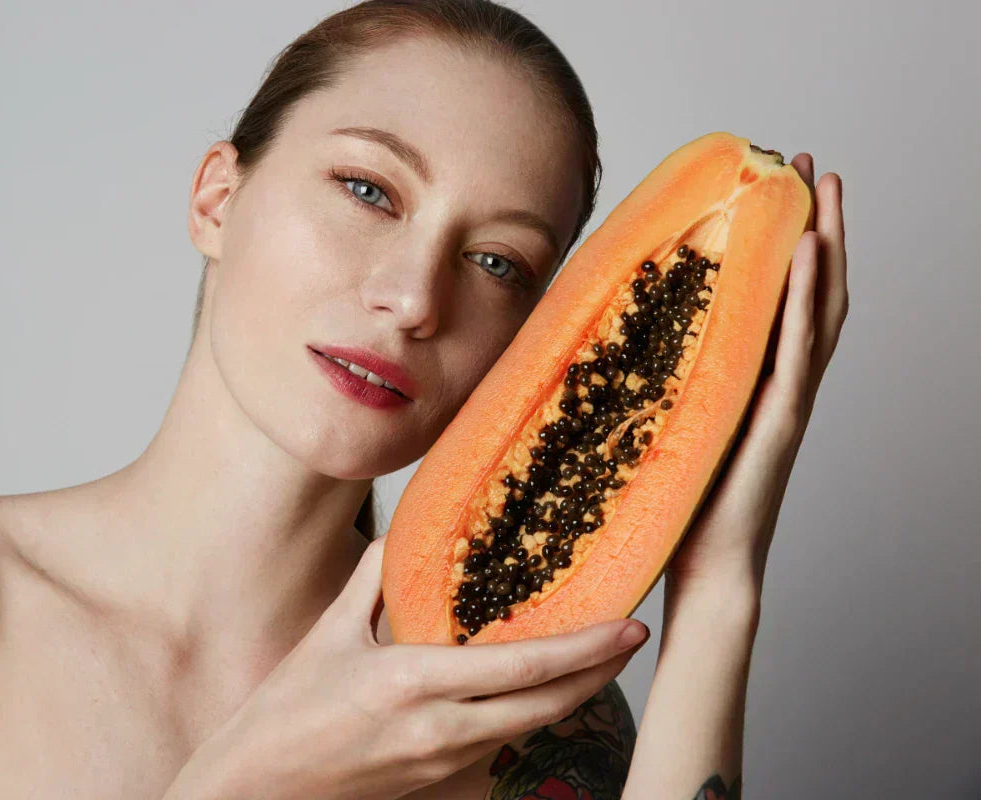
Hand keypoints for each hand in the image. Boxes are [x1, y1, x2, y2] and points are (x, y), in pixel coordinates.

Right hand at [173, 534, 650, 799]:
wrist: (255, 789)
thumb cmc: (283, 711)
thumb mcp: (328, 633)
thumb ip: (374, 580)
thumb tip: (404, 534)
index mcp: (413, 682)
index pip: (523, 667)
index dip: (585, 648)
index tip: (628, 624)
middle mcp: (439, 730)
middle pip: (547, 707)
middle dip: (598, 673)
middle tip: (630, 637)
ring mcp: (442, 764)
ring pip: (529, 730)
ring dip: (568, 696)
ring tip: (593, 658)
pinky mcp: (437, 784)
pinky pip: (498, 747)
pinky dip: (527, 717)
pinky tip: (534, 693)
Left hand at [664, 153, 847, 596]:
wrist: (704, 567)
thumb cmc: (679, 501)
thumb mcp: (660, 421)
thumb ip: (653, 378)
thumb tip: (603, 336)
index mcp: (753, 379)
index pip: (779, 298)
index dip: (785, 242)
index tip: (776, 189)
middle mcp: (779, 382)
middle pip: (810, 290)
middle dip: (816, 224)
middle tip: (810, 166)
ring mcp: (787, 398)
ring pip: (820, 308)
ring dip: (825, 244)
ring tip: (823, 189)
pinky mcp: (780, 417)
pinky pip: (798, 347)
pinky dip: (806, 295)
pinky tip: (805, 249)